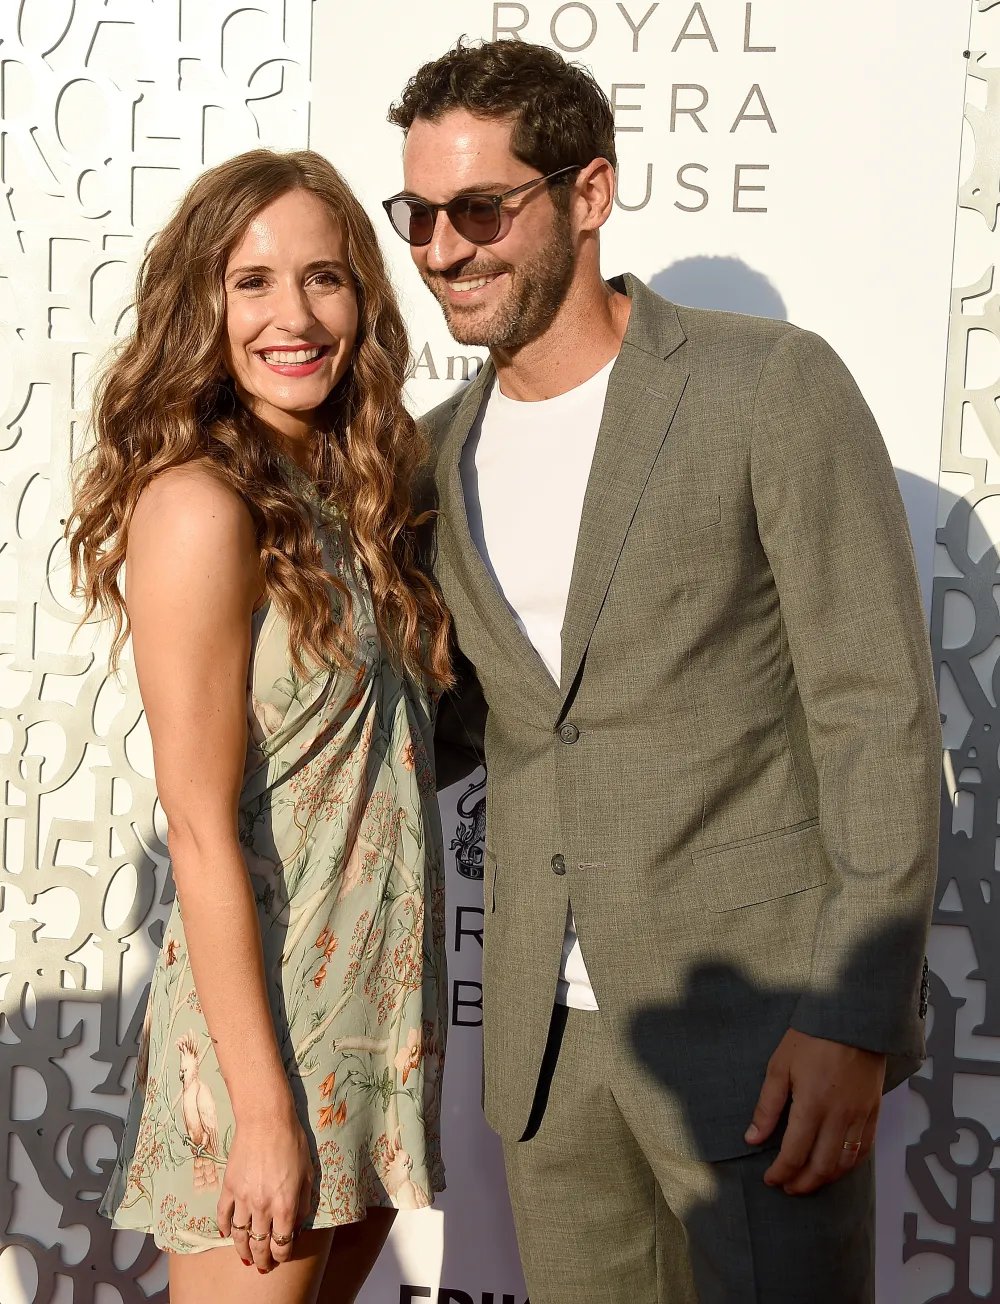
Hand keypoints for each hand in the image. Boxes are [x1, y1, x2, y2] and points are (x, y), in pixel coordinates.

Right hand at [217, 1104, 313, 1272]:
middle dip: (262, 1260)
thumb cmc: (292, 1142)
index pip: (282, 1243)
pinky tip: (228, 1234)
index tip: (282, 1256)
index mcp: (285, 1205)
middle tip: (263, 1265)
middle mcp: (262, 1207)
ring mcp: (243, 1199)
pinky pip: (223, 1215)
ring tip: (245, 1258)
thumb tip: (297, 1224)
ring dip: (242, 1251)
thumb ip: (303, 1203)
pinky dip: (224, 1228)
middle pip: (259, 1245)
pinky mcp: (228, 1188)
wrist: (266, 1120)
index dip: (282, 1254)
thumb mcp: (308, 1173)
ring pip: (240, 1236)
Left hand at [744, 1028, 885, 1194]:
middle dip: (802, 1183)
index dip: (781, 1172)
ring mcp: (860, 1116)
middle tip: (787, 1187)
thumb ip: (767, 1106)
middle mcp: (839, 1117)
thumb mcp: (779, 1066)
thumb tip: (752, 1138)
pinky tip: (836, 1166)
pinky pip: (864, 1149)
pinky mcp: (874, 1111)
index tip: (770, 1179)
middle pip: (821, 1167)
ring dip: (825, 1179)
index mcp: (812, 1105)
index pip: (795, 1154)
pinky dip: (849, 1165)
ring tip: (809, 1181)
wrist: (851, 1019)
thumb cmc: (811, 1038)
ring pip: (844, 1163)